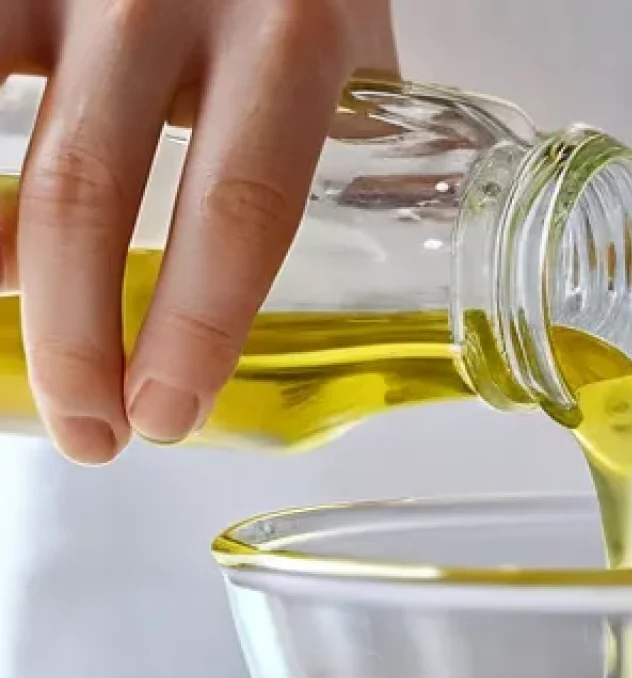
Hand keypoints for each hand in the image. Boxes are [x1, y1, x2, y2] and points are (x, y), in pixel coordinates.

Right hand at [7, 0, 396, 463]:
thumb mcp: (348, 57)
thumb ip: (334, 155)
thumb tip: (289, 282)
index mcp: (291, 33)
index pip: (240, 210)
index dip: (195, 330)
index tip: (167, 416)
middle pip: (87, 195)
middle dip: (77, 340)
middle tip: (94, 432)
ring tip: (23, 367)